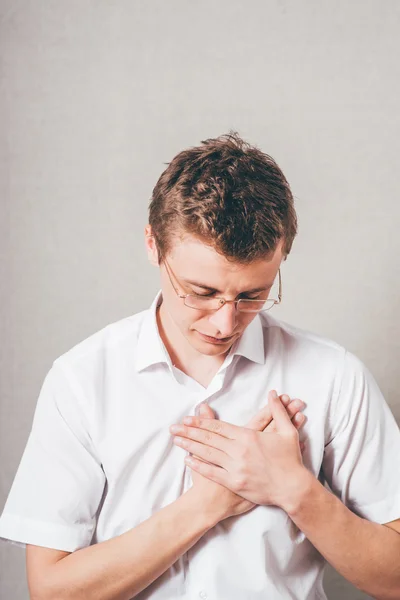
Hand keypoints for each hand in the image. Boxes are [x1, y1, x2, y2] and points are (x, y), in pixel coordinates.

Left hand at [170, 390, 308, 509]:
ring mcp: (235, 467)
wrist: (293, 488)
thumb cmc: (291, 460)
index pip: (219, 426)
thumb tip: (273, 393)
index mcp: (248, 436)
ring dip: (190, 446)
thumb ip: (277, 411)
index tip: (188, 418)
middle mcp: (239, 451)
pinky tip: (188, 460)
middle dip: (189, 432)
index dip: (201, 421)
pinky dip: (199, 466)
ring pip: (207, 454)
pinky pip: (212, 473)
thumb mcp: (287, 431)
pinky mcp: (235, 483)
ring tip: (176, 440)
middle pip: (209, 438)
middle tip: (174, 427)